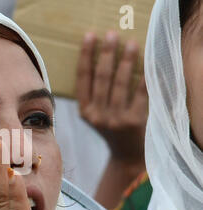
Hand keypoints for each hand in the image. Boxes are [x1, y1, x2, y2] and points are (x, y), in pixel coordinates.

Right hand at [76, 31, 147, 163]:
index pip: (83, 78)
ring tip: (131, 44)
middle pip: (101, 78)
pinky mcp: (134, 121)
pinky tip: (146, 65)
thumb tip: (96, 59)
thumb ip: (91, 95)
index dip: (86, 56)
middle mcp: (97, 115)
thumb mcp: (93, 114)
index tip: (90, 37)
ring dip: (126, 61)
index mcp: (84, 111)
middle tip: (112, 35)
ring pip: (120, 84)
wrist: (126, 154)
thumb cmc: (110, 128)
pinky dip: (143, 78)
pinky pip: (140, 94)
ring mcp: (115, 119)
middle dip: (107, 53)